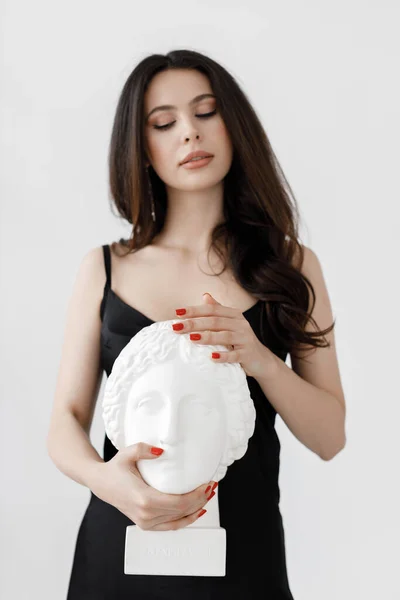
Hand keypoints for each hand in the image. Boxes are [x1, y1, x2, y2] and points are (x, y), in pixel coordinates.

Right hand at [91, 442, 216, 530]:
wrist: (101, 483)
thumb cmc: (115, 468)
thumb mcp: (127, 453)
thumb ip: (144, 449)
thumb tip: (162, 451)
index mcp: (143, 499)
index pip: (178, 502)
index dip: (196, 495)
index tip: (207, 483)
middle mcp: (145, 515)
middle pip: (182, 511)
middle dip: (200, 499)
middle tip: (212, 486)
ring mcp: (145, 522)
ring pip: (178, 520)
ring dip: (196, 508)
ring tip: (208, 495)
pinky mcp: (146, 524)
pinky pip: (171, 526)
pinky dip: (186, 520)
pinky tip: (197, 511)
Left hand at [172, 292, 275, 378]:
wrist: (262, 360)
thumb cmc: (240, 341)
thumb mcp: (230, 324)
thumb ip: (218, 310)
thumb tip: (205, 295)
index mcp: (234, 315)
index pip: (212, 309)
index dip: (194, 310)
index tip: (177, 312)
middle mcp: (240, 324)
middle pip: (215, 321)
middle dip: (195, 323)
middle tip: (177, 327)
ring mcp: (245, 339)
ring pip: (225, 336)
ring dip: (207, 337)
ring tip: (192, 338)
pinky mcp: (247, 354)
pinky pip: (235, 355)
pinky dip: (223, 356)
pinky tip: (212, 357)